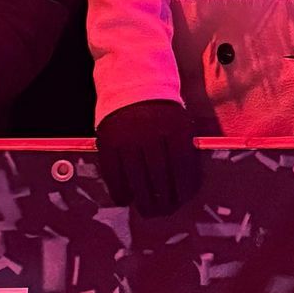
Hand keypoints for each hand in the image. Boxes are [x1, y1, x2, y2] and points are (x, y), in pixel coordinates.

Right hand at [96, 99, 201, 219]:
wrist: (132, 81)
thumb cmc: (161, 109)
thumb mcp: (179, 121)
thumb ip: (183, 149)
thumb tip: (185, 188)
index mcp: (176, 126)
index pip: (183, 166)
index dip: (184, 188)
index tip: (183, 201)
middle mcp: (152, 132)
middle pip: (161, 177)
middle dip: (165, 200)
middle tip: (165, 211)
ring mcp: (128, 137)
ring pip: (138, 180)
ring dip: (144, 201)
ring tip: (149, 210)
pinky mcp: (108, 142)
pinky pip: (114, 175)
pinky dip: (120, 191)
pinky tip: (126, 199)